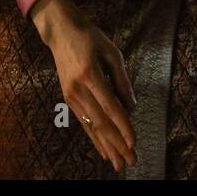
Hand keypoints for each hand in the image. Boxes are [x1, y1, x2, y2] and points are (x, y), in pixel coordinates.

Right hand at [30, 0, 136, 173]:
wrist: (61, 32)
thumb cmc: (91, 38)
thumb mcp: (112, 53)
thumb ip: (122, 80)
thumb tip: (132, 107)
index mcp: (91, 76)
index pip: (111, 108)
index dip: (124, 128)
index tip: (135, 143)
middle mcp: (78, 90)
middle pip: (101, 124)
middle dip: (117, 144)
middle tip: (130, 161)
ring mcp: (71, 96)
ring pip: (91, 128)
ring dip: (107, 147)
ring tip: (118, 163)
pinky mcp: (68, 99)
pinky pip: (84, 123)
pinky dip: (94, 138)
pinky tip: (103, 150)